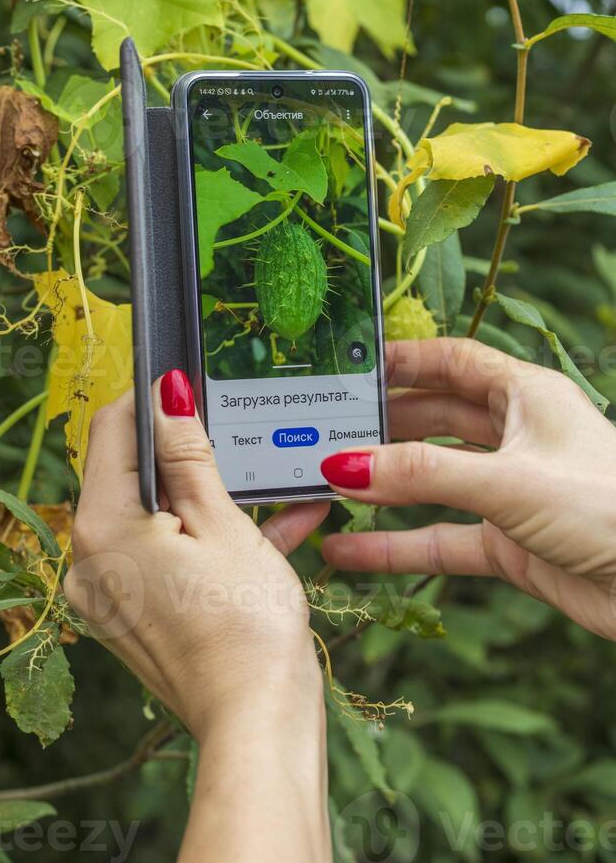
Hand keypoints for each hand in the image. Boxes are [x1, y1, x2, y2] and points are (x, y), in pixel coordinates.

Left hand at [64, 370, 328, 737]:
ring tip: (272, 486)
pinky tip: (273, 528)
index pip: (111, 433)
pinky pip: (169, 555)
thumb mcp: (223, 522)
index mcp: (103, 528)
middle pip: (133, 475)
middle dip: (190, 453)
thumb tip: (167, 395)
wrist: (259, 721)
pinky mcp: (137, 612)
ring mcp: (112, 591)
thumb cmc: (246, 624)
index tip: (188, 382)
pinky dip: (210, 539)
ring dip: (212, 498)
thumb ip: (189, 454)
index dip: (151, 400)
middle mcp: (92, 559)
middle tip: (239, 436)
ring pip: (159, 516)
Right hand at [317, 338, 615, 639]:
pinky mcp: (506, 543)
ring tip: (324, 485)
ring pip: (432, 482)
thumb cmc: (606, 507)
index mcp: (527, 395)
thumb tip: (343, 465)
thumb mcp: (509, 481)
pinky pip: (439, 539)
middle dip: (382, 426)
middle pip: (434, 420)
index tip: (351, 369)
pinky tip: (350, 549)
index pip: (453, 362)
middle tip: (324, 431)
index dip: (404, 361)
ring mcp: (508, 492)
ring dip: (383, 487)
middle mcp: (514, 437)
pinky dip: (396, 546)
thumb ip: (424, 475)